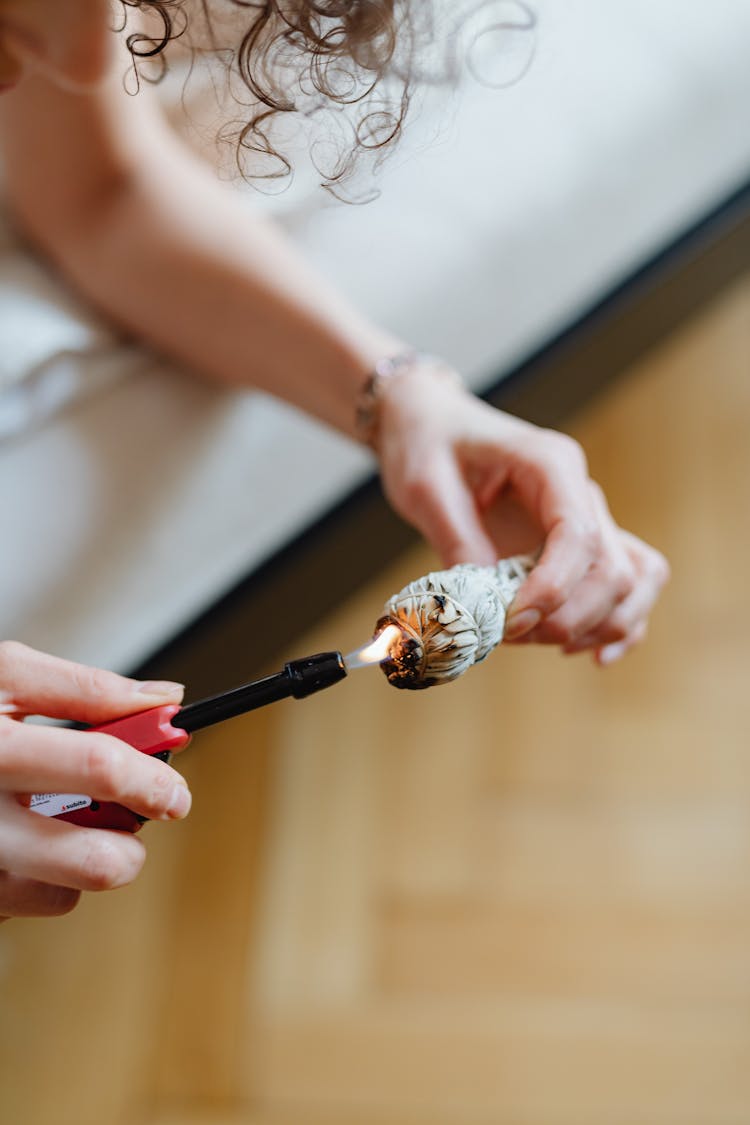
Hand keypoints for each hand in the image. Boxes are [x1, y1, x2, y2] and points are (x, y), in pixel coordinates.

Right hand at [0, 642, 190, 921]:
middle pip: (96, 861)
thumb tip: (166, 701)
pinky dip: (41, 877)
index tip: (174, 788)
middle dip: (131, 845)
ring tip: (60, 819)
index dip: (154, 777)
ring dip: (84, 861)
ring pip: (66, 893)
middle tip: (132, 818)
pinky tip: (20, 839)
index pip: (101, 769)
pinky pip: (29, 904)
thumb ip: (87, 689)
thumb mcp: (4, 676)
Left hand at [375, 366, 668, 662]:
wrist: (431, 425)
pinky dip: (620, 625)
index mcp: (550, 463)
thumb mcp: (424, 487)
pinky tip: (590, 656)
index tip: (511, 622)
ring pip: (634, 581)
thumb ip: (456, 541)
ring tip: (537, 641)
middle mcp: (581, 489)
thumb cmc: (427, 445)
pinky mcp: (582, 544)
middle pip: (612, 569)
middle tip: (510, 635)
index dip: (553, 590)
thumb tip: (488, 606)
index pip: (578, 535)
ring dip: (594, 626)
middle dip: (567, 618)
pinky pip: (630, 585)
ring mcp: (589, 516)